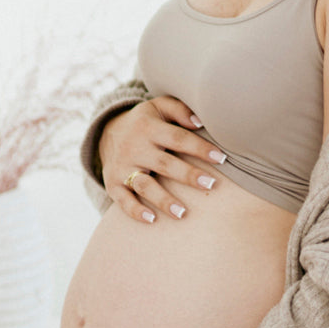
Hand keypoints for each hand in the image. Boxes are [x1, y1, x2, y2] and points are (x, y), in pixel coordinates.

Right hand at [98, 96, 227, 222]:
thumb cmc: (146, 122)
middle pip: (164, 164)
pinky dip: (135, 211)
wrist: (106, 132)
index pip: (177, 138)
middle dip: (187, 175)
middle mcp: (134, 148)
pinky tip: (152, 220)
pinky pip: (122, 200)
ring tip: (183, 213)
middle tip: (210, 185)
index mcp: (148, 128)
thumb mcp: (159, 107)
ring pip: (144, 185)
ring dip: (163, 200)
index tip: (221, 158)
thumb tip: (200, 122)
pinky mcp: (113, 183)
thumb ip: (179, 110)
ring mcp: (123, 167)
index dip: (199, 148)